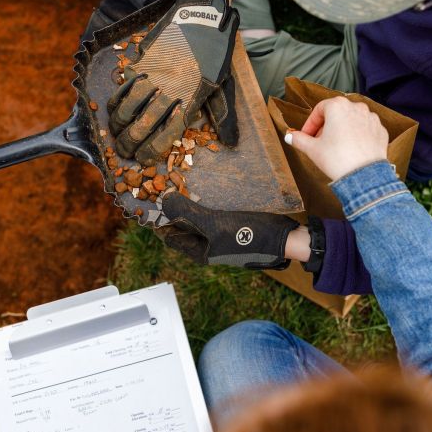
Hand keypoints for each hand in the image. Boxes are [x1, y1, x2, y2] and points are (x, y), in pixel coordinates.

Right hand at [108, 0, 239, 163]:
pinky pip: (124, 86)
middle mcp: (170, 90)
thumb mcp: (224, 86)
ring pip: (127, 107)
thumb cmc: (215, 54)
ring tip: (115, 134)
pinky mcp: (143, 61)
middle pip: (143, 125)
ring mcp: (154, 75)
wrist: (202, 16)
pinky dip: (116, 100)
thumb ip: (223, 116)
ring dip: (118, 125)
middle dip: (129, 144)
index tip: (144, 159)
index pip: (167, 135)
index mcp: (192, 100)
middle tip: (123, 152)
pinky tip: (114, 110)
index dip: (152, 151)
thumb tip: (230, 143)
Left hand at [160, 194, 300, 268]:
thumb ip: (188, 215)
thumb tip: (163, 202)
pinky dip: (205, 200)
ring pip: (197, 217)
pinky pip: (212, 211)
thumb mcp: (215, 225)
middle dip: (171, 208)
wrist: (285, 239)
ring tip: (179, 181)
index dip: (156, 219)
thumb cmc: (250, 236)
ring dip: (188, 201)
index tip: (147, 198)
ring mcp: (220, 234)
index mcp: (199, 251)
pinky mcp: (232, 224)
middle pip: (182, 225)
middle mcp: (207, 244)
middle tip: (161, 183)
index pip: (169, 235)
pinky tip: (205, 186)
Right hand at [287, 97, 388, 181]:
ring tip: (336, 146)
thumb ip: (299, 139)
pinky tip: (351, 148)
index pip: (319, 110)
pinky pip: (365, 129)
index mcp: (338, 106)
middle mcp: (356, 107)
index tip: (306, 135)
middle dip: (326, 126)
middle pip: (336, 113)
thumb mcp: (312, 149)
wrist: (363, 176)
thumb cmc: (337, 159)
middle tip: (319, 141)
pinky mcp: (380, 130)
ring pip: (351, 120)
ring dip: (342, 129)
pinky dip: (357, 135)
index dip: (310, 124)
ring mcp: (371, 118)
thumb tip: (290, 136)